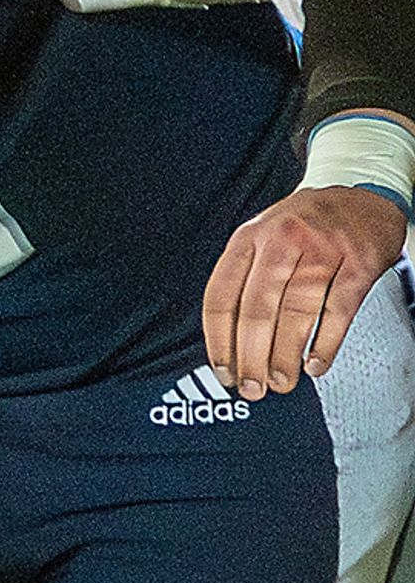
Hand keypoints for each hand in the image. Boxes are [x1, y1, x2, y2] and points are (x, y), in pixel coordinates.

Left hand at [204, 184, 410, 398]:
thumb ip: (244, 279)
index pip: (221, 298)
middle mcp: (282, 241)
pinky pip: (338, 311)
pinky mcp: (360, 262)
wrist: (363, 194)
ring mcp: (324, 249)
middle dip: (252, 358)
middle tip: (252, 389)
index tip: (222, 372)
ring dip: (285, 357)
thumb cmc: (305, 227)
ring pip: (297, 314)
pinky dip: (326, 343)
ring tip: (280, 382)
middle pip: (258, 310)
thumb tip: (229, 345)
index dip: (219, 341)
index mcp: (248, 238)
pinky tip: (315, 365)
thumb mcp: (263, 238)